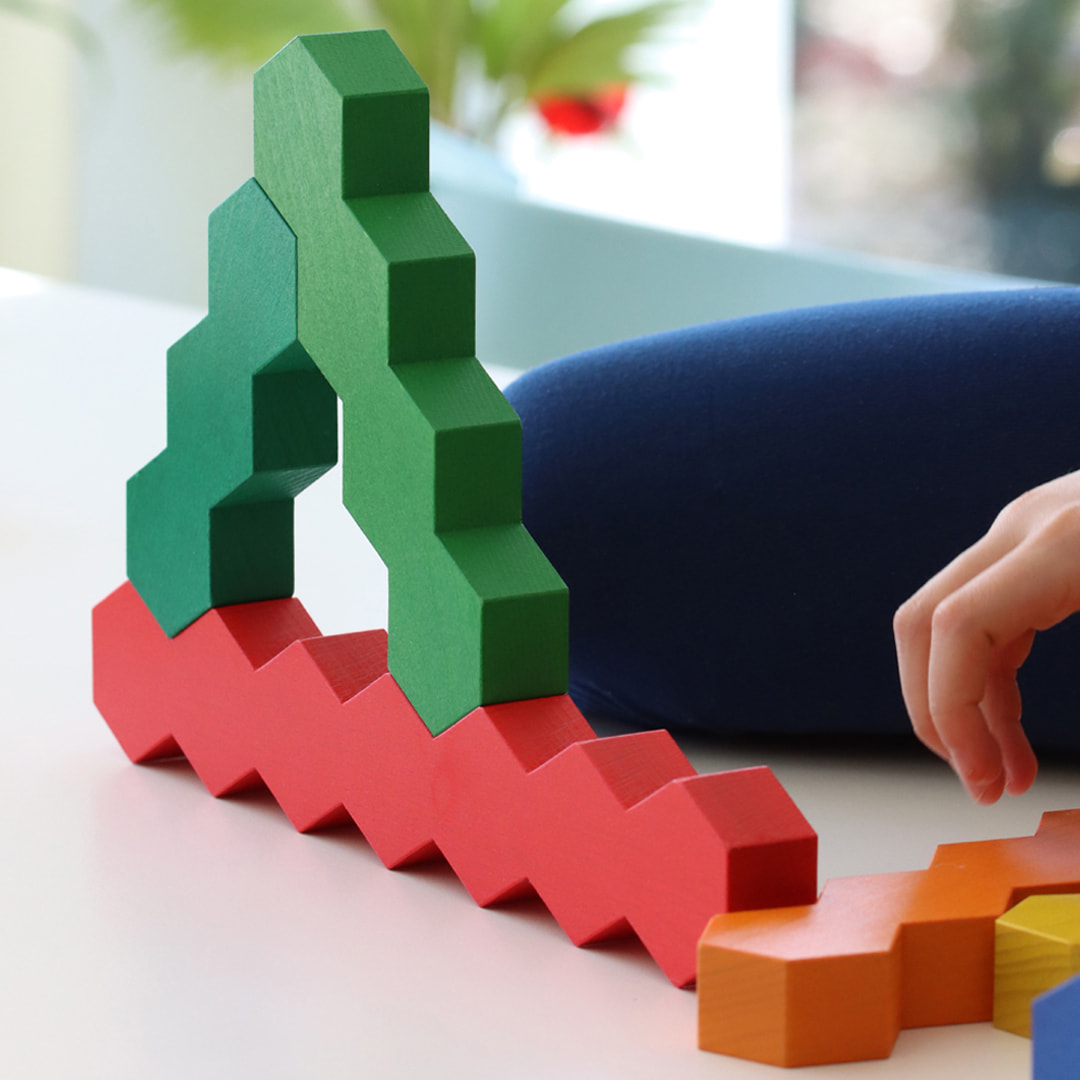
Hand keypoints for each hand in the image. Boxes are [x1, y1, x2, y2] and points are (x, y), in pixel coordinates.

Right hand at [893, 470, 1079, 803]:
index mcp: (1063, 543)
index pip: (954, 628)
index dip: (950, 711)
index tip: (989, 781)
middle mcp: (1027, 527)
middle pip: (925, 621)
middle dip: (937, 711)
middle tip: (980, 781)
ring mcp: (1030, 529)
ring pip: (946, 620)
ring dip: (960, 698)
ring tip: (1005, 768)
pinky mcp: (1045, 542)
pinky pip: (983, 613)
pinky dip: (987, 673)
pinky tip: (1014, 721)